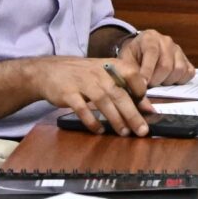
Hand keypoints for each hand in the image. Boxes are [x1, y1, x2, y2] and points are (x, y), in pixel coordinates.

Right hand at [30, 54, 149, 135]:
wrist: (49, 71)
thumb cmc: (84, 75)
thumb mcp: (105, 75)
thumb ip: (125, 88)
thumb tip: (147, 107)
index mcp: (111, 65)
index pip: (132, 74)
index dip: (141, 91)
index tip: (148, 110)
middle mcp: (99, 72)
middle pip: (119, 93)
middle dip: (132, 114)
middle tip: (142, 130)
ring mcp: (83, 82)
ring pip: (103, 101)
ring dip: (115, 119)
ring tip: (124, 132)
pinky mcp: (68, 93)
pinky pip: (82, 108)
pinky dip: (91, 121)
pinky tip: (99, 130)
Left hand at [120, 28, 193, 87]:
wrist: (140, 49)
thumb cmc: (133, 56)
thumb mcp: (125, 60)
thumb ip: (130, 72)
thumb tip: (138, 87)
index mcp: (150, 38)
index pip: (152, 54)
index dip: (147, 71)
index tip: (143, 85)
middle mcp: (167, 41)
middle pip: (166, 65)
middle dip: (156, 80)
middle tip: (149, 85)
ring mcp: (178, 50)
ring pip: (179, 70)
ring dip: (168, 81)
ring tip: (158, 82)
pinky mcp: (186, 59)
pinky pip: (189, 72)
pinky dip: (180, 80)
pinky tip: (169, 80)